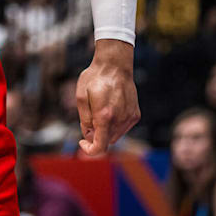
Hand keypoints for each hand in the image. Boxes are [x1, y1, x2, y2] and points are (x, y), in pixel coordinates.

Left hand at [76, 40, 139, 155]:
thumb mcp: (81, 97)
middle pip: (106, 141)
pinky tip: (111, 108)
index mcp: (104, 116)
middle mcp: (120, 119)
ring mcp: (129, 117)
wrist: (115, 65)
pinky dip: (115, 124)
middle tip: (89, 120)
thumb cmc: (95, 78)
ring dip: (105, 130)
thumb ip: (84, 119)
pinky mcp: (135, 114)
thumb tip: (89, 135)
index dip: (89, 150)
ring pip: (115, 135)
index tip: (82, 142)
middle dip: (96, 136)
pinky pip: (123, 127)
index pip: (100, 146)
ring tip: (100, 110)